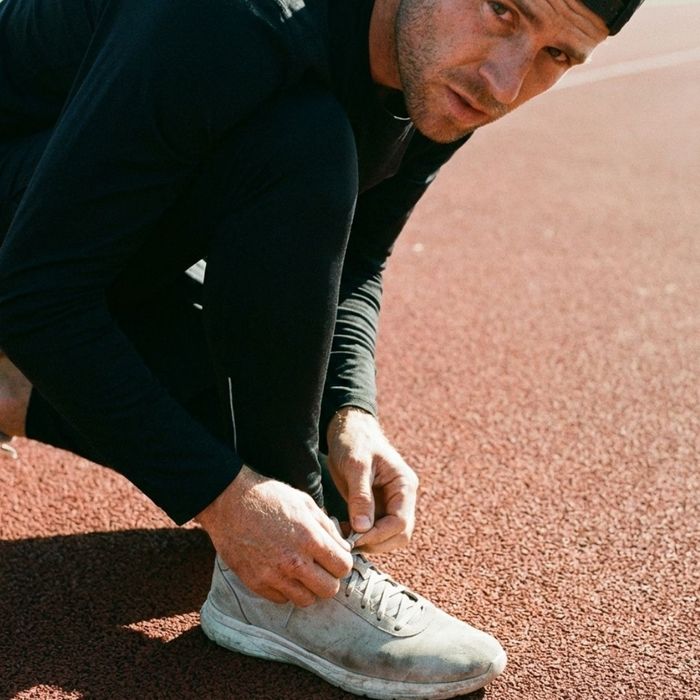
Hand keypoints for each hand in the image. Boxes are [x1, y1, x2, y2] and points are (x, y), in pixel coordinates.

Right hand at [196, 465, 352, 606]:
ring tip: (301, 572)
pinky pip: (281, 599)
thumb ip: (327, 528)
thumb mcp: (305, 503)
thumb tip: (343, 548)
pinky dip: (285, 590)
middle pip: (329, 590)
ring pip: (306, 600)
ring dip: (308, 588)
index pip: (343, 567)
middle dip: (329, 579)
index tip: (334, 557)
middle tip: (320, 567)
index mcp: (309, 538)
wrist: (229, 501)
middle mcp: (294, 561)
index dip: (342, 562)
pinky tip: (282, 572)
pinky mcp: (256, 583)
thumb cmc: (269, 497)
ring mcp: (273, 575)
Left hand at [326, 407, 418, 552]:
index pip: (400, 522)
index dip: (379, 535)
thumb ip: (361, 496)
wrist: (348, 430)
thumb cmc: (354, 441)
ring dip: (369, 542)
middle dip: (376, 542)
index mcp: (404, 485)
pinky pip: (375, 530)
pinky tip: (343, 529)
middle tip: (349, 541)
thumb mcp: (356, 466)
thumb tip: (363, 528)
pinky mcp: (377, 507)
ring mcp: (391, 503)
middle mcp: (402, 497)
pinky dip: (362, 535)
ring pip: (388, 536)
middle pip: (399, 535)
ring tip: (344, 535)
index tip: (355, 538)